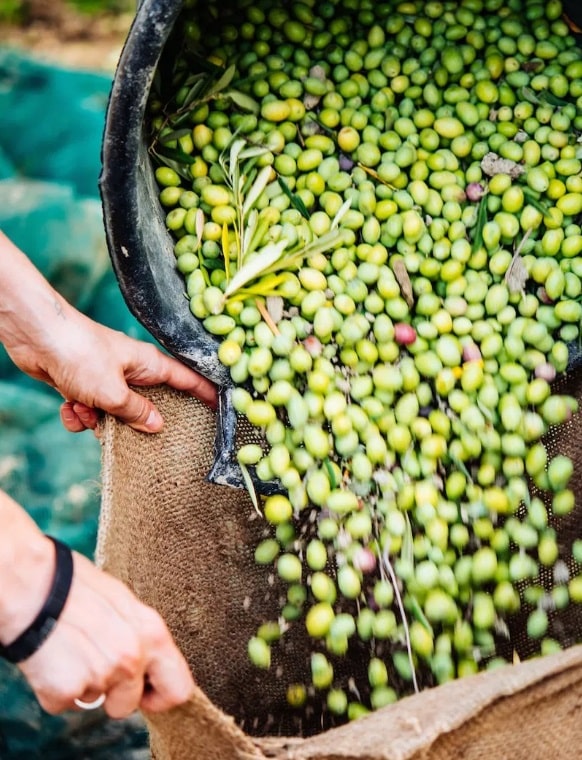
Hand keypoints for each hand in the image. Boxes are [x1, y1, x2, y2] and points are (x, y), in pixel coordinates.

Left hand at [6, 304, 216, 432]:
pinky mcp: (82, 384)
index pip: (186, 379)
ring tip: (86, 411)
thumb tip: (157, 426)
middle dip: (137, 422)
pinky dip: (78, 414)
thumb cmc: (79, 352)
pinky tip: (68, 408)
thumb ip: (135, 412)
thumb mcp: (112, 391)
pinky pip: (89, 411)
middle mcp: (130, 371)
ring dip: (99, 421)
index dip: (204, 393)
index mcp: (148, 364)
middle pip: (148, 404)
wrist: (35, 336)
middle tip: (136, 439)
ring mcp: (106, 377)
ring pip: (114, 413)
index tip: (220, 409)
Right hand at [17, 550, 194, 717]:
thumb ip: (139, 635)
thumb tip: (145, 657)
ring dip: (84, 685)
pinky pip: (65, 703)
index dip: (160, 694)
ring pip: (96, 701)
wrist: (33, 584)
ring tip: (72, 651)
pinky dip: (56, 688)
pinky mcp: (66, 691)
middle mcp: (132, 658)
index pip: (179, 688)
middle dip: (121, 699)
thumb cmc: (77, 585)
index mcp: (152, 633)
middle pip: (132, 705)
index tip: (145, 689)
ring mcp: (100, 677)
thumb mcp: (124, 602)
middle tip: (103, 675)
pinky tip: (52, 658)